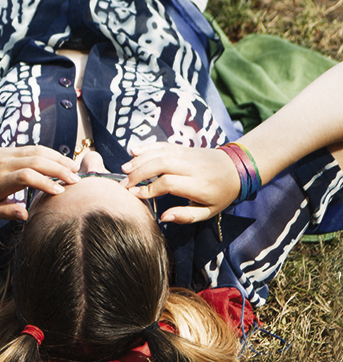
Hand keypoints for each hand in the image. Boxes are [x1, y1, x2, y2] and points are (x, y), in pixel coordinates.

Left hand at [0, 144, 78, 219]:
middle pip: (36, 162)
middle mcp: (6, 164)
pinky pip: (36, 148)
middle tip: (76, 181)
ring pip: (38, 152)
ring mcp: (10, 154)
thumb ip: (6, 212)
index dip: (44, 183)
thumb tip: (26, 215)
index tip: (60, 192)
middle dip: (59, 170)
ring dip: (60, 159)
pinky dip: (53, 153)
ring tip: (76, 169)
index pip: (25, 177)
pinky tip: (65, 161)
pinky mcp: (15, 148)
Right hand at [123, 140, 241, 223]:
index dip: (148, 189)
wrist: (237, 168)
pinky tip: (133, 151)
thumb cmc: (220, 193)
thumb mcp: (209, 211)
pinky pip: (164, 144)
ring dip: (139, 160)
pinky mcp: (184, 147)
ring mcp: (188, 154)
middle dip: (139, 174)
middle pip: (161, 165)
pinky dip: (147, 147)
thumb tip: (163, 217)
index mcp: (199, 185)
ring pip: (160, 153)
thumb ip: (186, 216)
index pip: (168, 183)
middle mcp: (193, 167)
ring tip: (124, 170)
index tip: (134, 195)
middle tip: (124, 184)